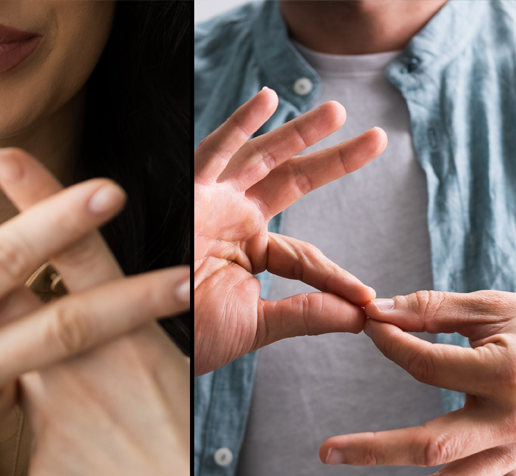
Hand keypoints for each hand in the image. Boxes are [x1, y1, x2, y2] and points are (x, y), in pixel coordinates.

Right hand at [193, 87, 382, 375]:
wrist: (138, 338)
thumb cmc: (186, 335)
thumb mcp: (257, 324)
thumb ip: (309, 315)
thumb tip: (364, 316)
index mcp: (250, 251)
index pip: (307, 255)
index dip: (337, 277)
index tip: (367, 298)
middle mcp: (233, 219)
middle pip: (294, 180)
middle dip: (335, 159)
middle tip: (377, 139)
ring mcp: (211, 201)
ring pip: (264, 157)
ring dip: (302, 133)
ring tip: (339, 111)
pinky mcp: (187, 192)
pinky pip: (215, 150)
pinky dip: (241, 123)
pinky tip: (269, 98)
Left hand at [315, 290, 515, 475]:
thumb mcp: (492, 307)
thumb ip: (432, 308)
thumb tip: (373, 311)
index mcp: (507, 375)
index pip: (426, 367)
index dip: (390, 344)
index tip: (368, 328)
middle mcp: (515, 423)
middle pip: (431, 444)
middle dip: (374, 449)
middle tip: (326, 452)